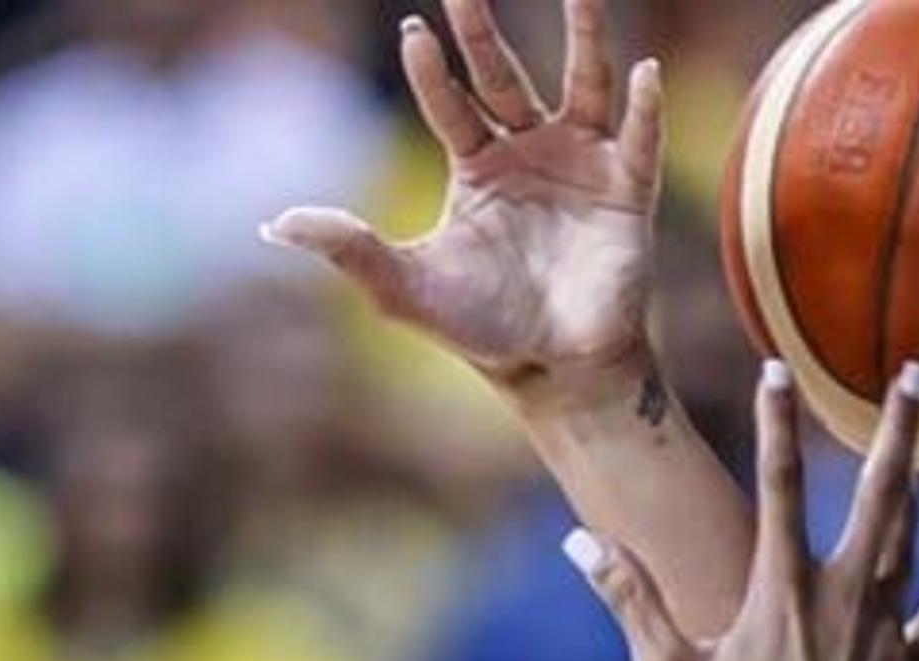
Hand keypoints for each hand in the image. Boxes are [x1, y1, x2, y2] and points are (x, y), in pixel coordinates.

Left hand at [264, 0, 663, 394]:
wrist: (552, 369)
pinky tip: (643, 71)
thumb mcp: (403, 288)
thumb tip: (272, 224)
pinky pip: (639, 139)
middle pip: (504, 76)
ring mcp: (581, 164)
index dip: (431, 70)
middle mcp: (528, 151)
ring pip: (583, 86)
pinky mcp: (627, 191)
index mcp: (476, 167)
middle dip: (483, 32)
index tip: (413, 32)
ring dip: (583, 38)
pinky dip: (645, 108)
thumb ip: (347, 248)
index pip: (449, 104)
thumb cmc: (481, 328)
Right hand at [570, 361, 918, 660]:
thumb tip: (579, 543)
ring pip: (909, 542)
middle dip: (899, 426)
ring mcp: (887, 629)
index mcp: (783, 588)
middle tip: (916, 372)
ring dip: (913, 492)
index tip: (778, 369)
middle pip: (882, 491)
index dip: (775, 422)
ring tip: (917, 455)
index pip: (780, 484)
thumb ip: (630, 601)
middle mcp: (845, 595)